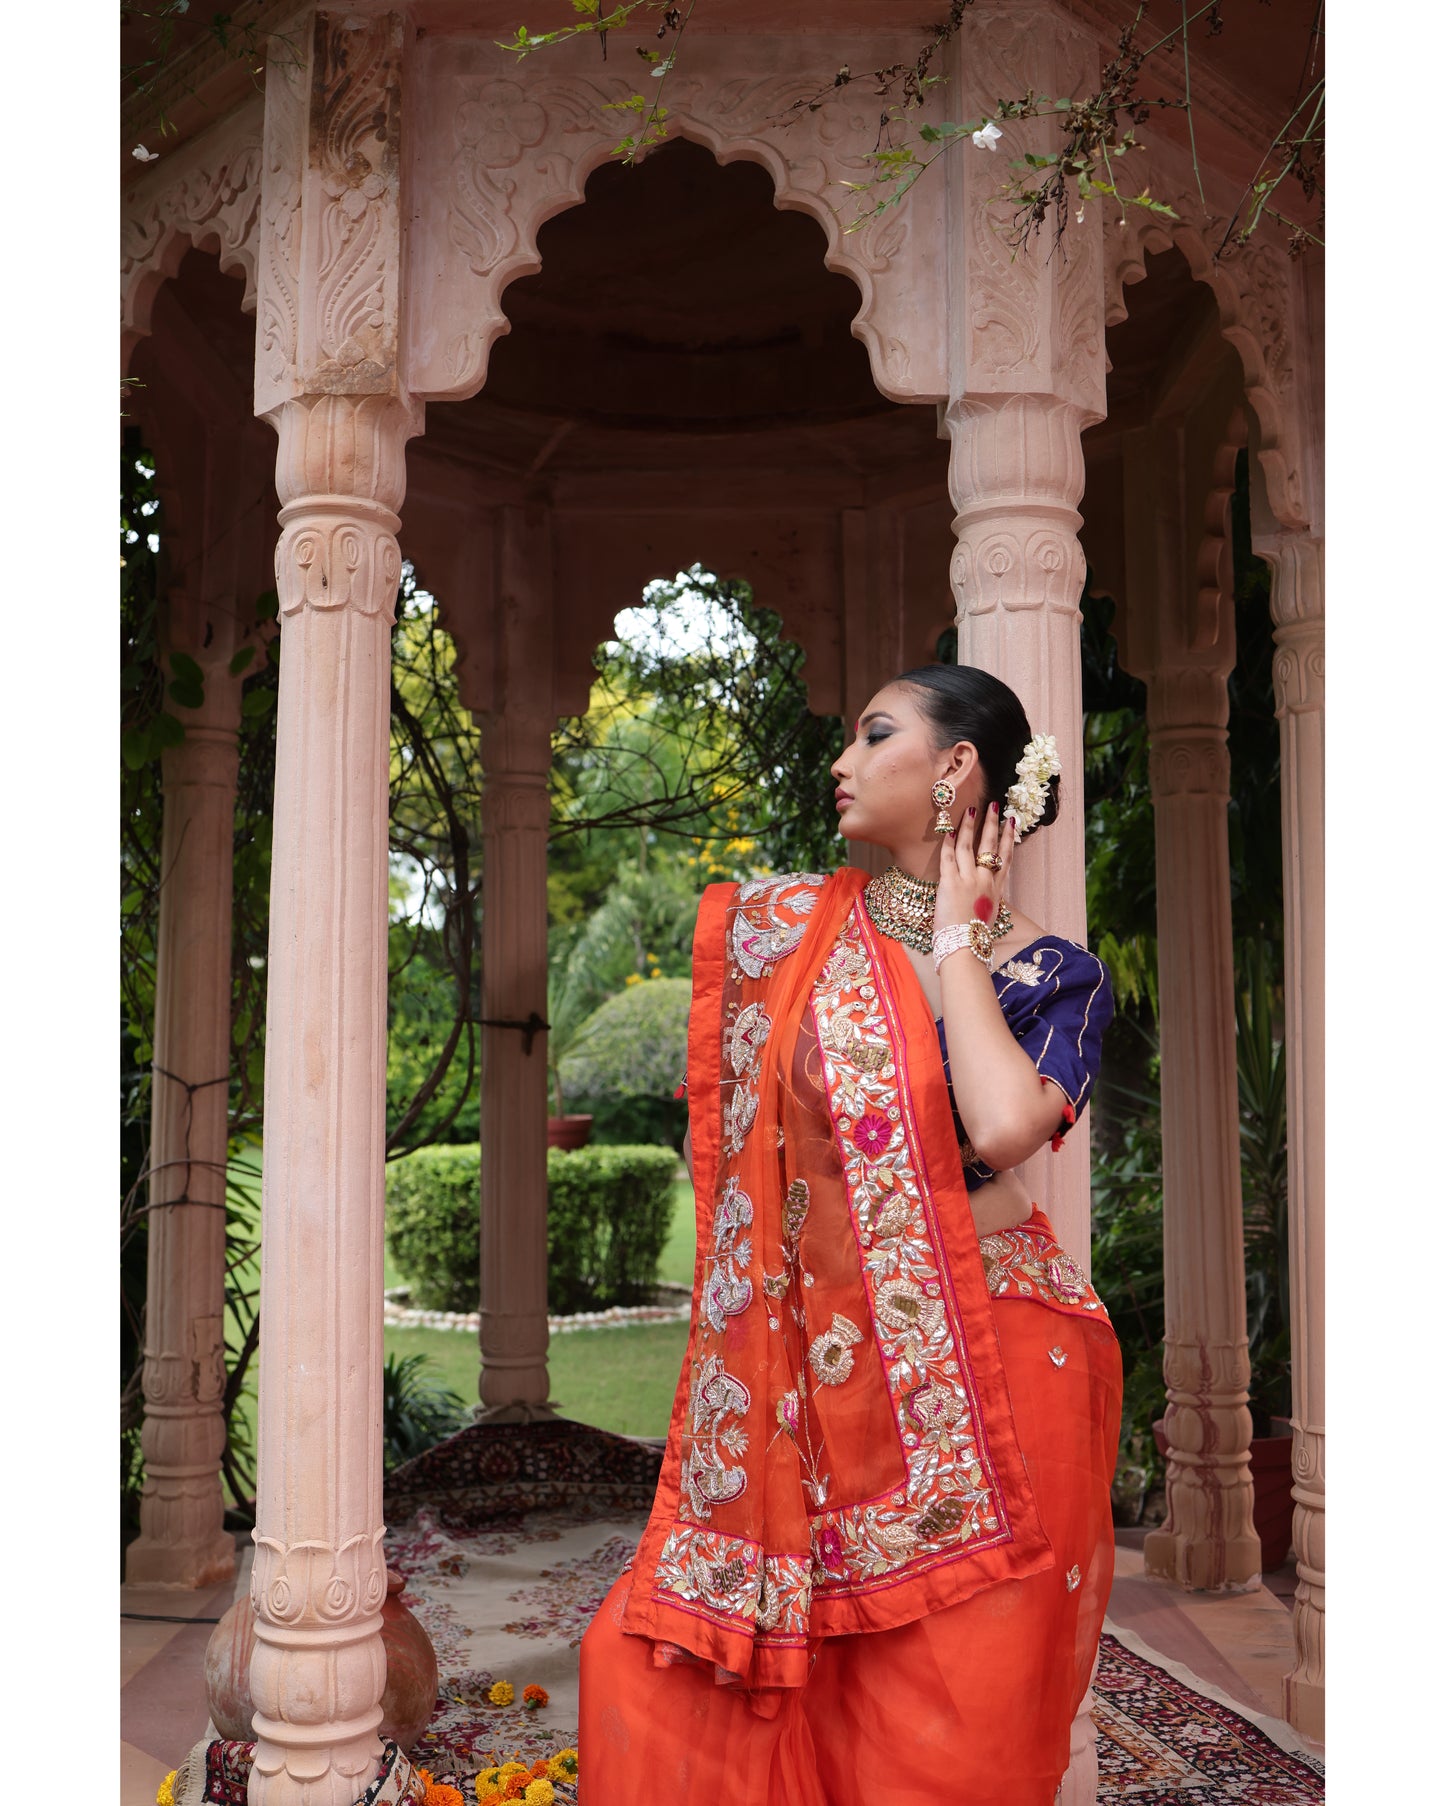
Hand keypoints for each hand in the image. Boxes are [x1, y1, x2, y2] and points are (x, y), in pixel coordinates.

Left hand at [936, 801, 1017, 933]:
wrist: (964, 947)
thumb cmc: (973, 937)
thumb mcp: (987, 915)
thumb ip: (985, 900)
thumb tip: (980, 895)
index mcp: (996, 889)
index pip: (1006, 857)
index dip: (1009, 838)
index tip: (1012, 822)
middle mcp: (985, 880)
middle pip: (991, 846)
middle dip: (993, 823)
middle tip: (995, 806)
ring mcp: (968, 880)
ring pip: (968, 846)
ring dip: (969, 826)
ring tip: (971, 810)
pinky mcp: (950, 882)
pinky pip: (948, 857)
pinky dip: (947, 842)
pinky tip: (948, 830)